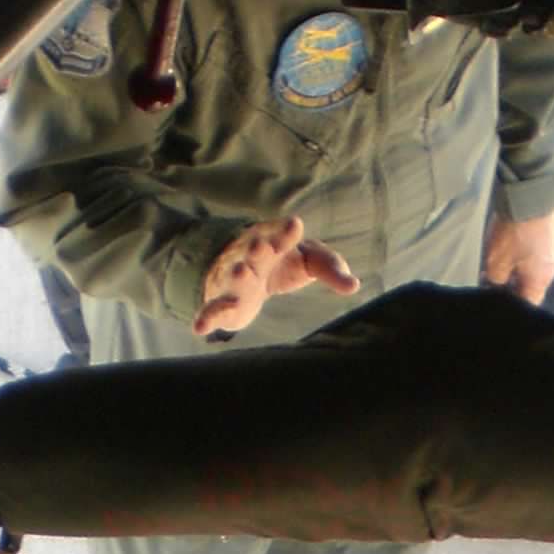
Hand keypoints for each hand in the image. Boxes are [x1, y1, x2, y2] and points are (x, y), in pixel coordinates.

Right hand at [194, 215, 358, 336]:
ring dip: (236, 276)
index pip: (281, 235)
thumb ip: (332, 269)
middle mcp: (251, 257)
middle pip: (254, 252)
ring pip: (234, 277)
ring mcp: (235, 280)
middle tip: (260, 246)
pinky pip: (212, 310)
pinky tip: (199, 328)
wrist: (245, 272)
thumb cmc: (284, 262)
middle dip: (257, 249)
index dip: (286, 231)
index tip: (295, 225)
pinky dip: (206, 318)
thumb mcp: (311, 261)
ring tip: (240, 273)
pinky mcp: (224, 303)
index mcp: (273, 243)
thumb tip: (354, 285)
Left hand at [480, 206, 553, 304]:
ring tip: (504, 255)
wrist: (534, 192)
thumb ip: (496, 280)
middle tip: (495, 276)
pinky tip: (515, 239)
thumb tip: (496, 284)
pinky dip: (528, 249)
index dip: (513, 304)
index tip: (498, 297)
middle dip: (515, 282)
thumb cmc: (515, 231)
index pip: (530, 303)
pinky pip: (541, 248)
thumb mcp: (497, 260)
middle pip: (533, 284)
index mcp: (542, 279)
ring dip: (521, 264)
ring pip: (537, 265)